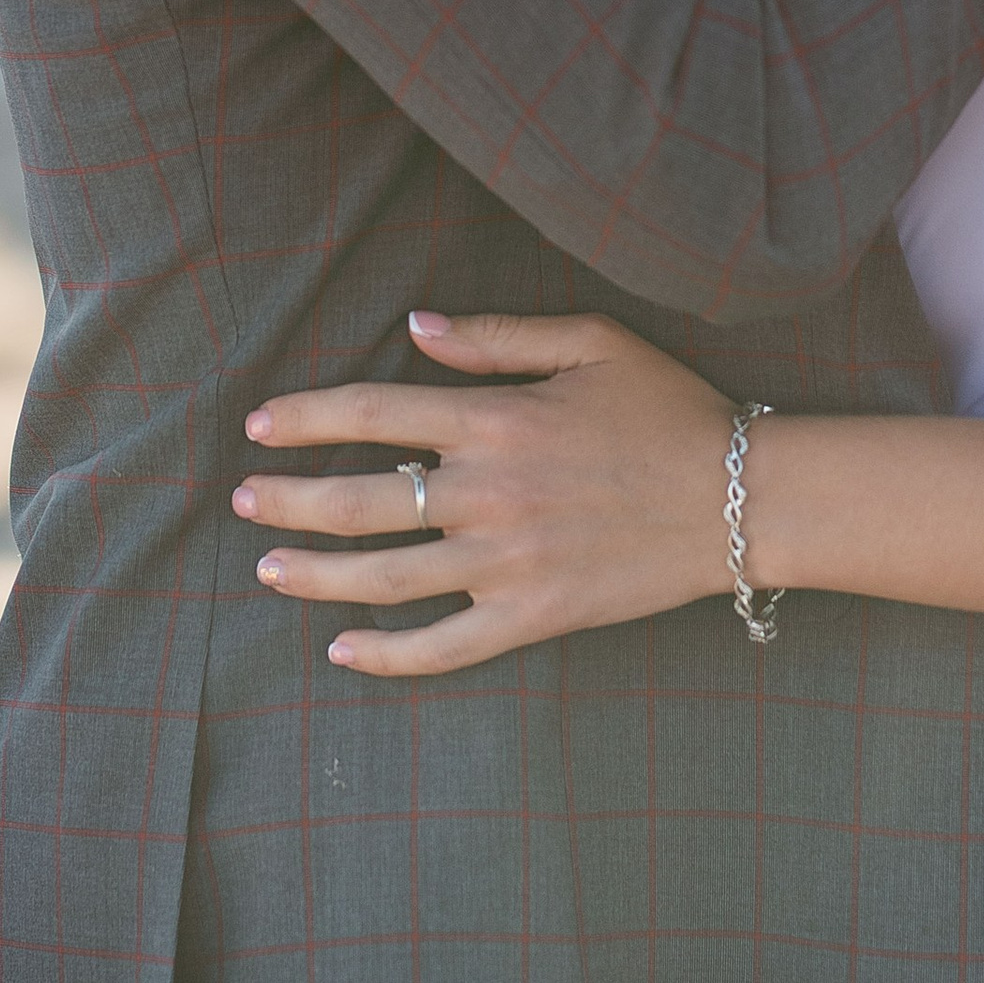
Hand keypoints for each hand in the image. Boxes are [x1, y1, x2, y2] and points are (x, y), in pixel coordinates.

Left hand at [232, 311, 733, 674]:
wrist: (740, 496)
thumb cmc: (667, 408)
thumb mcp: (589, 342)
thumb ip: (495, 336)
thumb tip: (413, 327)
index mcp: (496, 419)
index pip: (372, 413)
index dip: (305, 418)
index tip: (259, 427)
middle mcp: (488, 492)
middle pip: (359, 500)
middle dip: (287, 501)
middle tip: (243, 503)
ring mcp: (506, 563)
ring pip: (385, 578)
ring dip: (315, 575)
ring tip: (269, 569)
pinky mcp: (532, 617)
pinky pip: (443, 647)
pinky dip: (386, 655)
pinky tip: (343, 652)